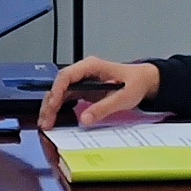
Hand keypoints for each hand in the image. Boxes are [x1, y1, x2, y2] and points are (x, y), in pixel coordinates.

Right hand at [36, 56, 157, 129]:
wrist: (145, 81)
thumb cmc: (136, 82)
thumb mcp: (123, 97)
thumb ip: (104, 108)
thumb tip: (85, 118)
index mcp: (91, 66)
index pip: (66, 76)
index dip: (56, 91)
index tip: (52, 106)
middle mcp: (83, 72)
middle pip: (59, 86)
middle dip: (50, 104)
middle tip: (46, 121)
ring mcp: (82, 81)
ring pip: (59, 93)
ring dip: (51, 108)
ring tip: (47, 124)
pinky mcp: (83, 91)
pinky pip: (66, 99)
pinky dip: (59, 109)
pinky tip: (56, 120)